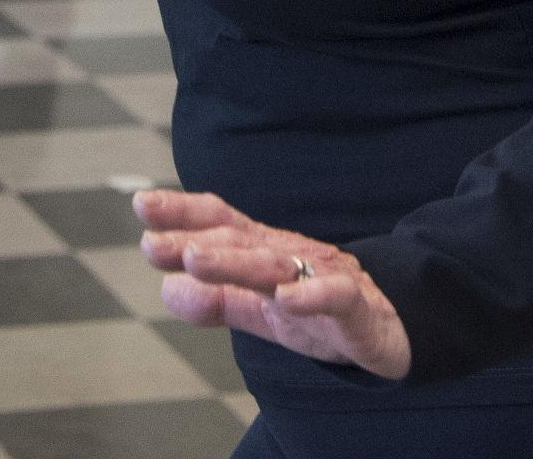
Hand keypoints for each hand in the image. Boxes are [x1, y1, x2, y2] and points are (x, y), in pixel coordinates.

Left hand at [134, 188, 411, 379]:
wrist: (391, 327)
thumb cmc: (316, 312)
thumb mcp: (260, 310)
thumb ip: (216, 301)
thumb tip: (165, 288)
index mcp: (263, 250)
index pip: (220, 222)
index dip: (182, 212)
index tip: (141, 205)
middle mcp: (288, 254)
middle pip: (237, 241)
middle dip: (193, 240)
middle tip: (151, 245)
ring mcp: (322, 275)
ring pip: (274, 265)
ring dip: (233, 261)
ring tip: (194, 260)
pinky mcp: (357, 308)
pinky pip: (336, 297)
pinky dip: (311, 297)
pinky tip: (285, 300)